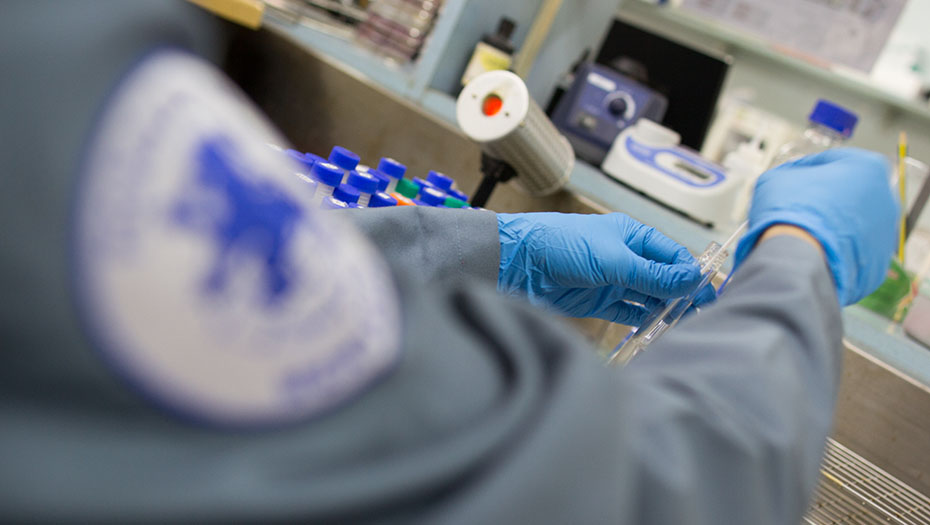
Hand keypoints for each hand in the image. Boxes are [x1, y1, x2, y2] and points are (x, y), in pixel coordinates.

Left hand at [497, 212, 711, 324]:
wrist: (518, 263)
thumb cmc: (563, 246)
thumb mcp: (614, 260)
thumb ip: (652, 274)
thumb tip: (692, 281)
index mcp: (633, 236)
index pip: (672, 255)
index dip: (690, 273)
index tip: (706, 293)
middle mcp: (626, 257)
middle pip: (664, 277)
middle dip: (681, 294)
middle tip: (700, 313)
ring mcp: (613, 280)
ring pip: (649, 296)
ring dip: (664, 309)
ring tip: (681, 325)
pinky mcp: (599, 301)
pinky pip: (629, 312)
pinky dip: (643, 320)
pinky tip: (656, 330)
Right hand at [734, 148, 898, 304]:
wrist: (798, 260)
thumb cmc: (791, 212)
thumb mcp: (776, 178)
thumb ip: (789, 172)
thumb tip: (791, 179)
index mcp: (867, 167)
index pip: (830, 161)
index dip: (804, 169)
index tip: (789, 179)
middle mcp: (885, 198)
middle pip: (846, 193)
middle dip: (822, 198)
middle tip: (796, 206)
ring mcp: (885, 233)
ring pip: (851, 224)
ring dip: (830, 224)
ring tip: (802, 232)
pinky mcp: (877, 263)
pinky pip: (851, 251)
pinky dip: (834, 250)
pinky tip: (812, 251)